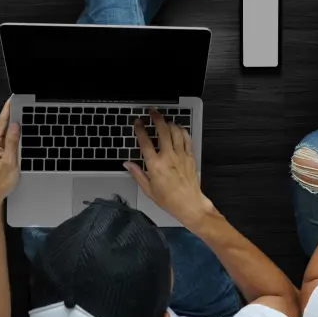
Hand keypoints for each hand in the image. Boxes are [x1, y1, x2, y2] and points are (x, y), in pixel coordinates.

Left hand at [0, 99, 20, 207]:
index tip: (13, 100)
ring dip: (13, 124)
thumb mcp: (10, 161)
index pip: (1, 122)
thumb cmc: (0, 182)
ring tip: (22, 115)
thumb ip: (12, 142)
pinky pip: (6, 141)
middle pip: (3, 126)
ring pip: (5, 133)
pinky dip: (13, 135)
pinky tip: (19, 133)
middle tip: (21, 104)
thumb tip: (15, 125)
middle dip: (11, 114)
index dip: (8, 110)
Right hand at [124, 109, 214, 227]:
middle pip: (162, 130)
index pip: (145, 141)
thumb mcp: (148, 189)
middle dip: (156, 118)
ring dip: (169, 123)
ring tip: (164, 120)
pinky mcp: (190, 157)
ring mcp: (181, 156)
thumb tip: (127, 164)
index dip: (140, 129)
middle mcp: (168, 157)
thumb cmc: (170, 200)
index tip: (137, 122)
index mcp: (155, 165)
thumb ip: (137, 174)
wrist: (189, 204)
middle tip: (152, 112)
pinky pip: (187, 139)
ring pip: (176, 132)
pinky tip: (179, 128)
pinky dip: (182, 131)